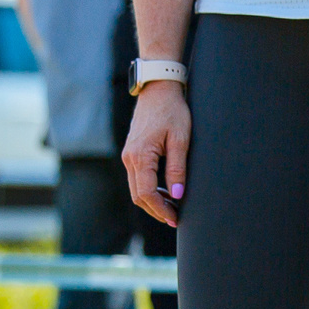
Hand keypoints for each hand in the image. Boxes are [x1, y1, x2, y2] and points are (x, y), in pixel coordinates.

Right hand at [123, 80, 190, 227]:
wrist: (158, 90)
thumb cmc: (172, 111)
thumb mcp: (180, 139)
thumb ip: (177, 169)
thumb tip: (177, 195)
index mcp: (140, 156)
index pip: (147, 194)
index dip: (161, 209)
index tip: (176, 218)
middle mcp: (129, 158)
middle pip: (138, 196)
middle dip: (156, 210)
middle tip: (175, 218)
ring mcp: (128, 156)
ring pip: (136, 189)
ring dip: (153, 201)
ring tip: (173, 207)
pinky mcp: (132, 153)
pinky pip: (137, 179)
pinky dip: (149, 189)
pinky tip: (165, 191)